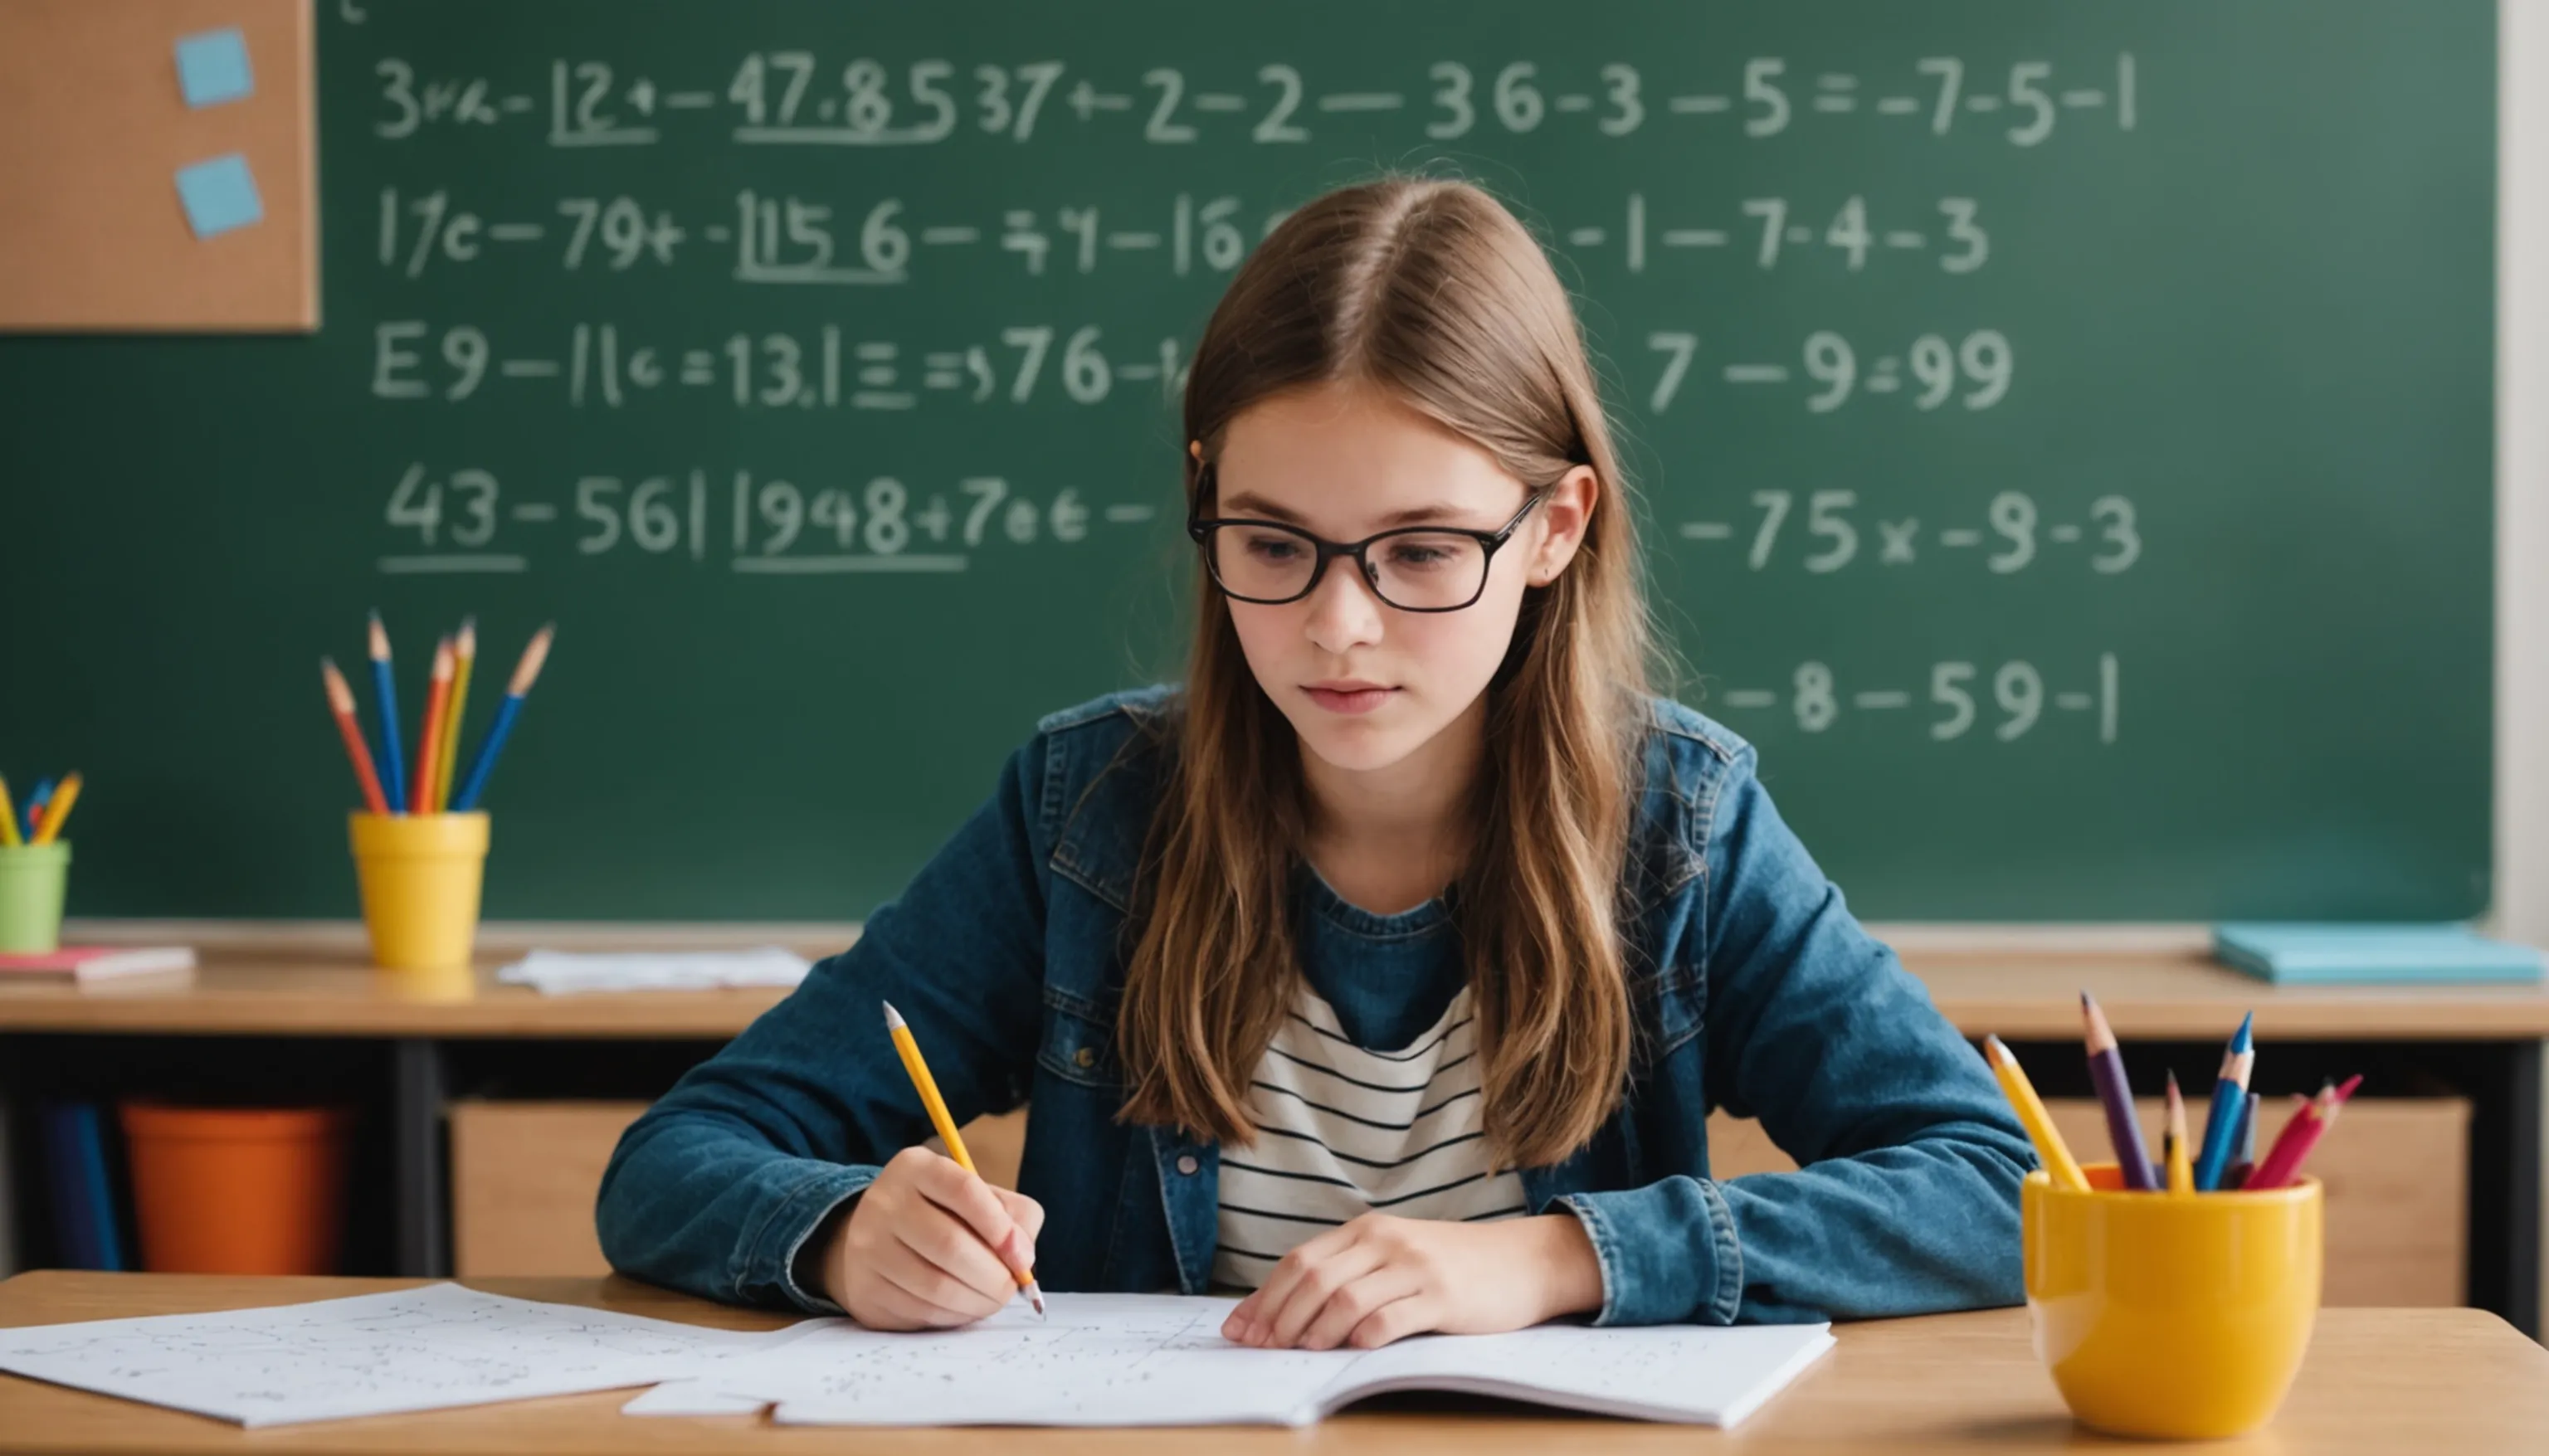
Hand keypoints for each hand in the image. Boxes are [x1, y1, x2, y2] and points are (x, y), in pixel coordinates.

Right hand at [818, 1145, 1044, 1328]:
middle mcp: (884, 1202)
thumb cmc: (941, 1216)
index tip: (1022, 1257)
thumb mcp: (978, 1198)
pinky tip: (963, 1308)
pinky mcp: (864, 1288)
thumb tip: (1022, 1258)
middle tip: (1011, 1289)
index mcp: (916, 1168)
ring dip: (977, 1302)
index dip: (1001, 1228)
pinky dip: (953, 1316)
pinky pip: (919, 1311)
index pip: (964, 1191)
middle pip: (950, 1244)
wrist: (873, 1238)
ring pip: (935, 1285)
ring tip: (992, 1300)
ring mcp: (868, 1246)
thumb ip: (1013, 1216)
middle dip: (994, 1276)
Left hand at [1221, 1212, 1603, 1350]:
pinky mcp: (1442, 1297)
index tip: (1239, 1329)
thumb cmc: (1452, 1265)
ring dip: (1314, 1330)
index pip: (1300, 1261)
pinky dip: (1362, 1338)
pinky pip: (1391, 1319)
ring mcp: (1415, 1267)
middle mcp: (1386, 1242)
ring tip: (1299, 1353)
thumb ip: (1350, 1273)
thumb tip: (1287, 1312)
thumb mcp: (1396, 1256)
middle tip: (1261, 1349)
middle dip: (1278, 1318)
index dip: (1264, 1298)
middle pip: (1314, 1279)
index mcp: (1368, 1231)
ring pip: (1345, 1298)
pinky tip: (1349, 1352)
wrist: (1523, 1260)